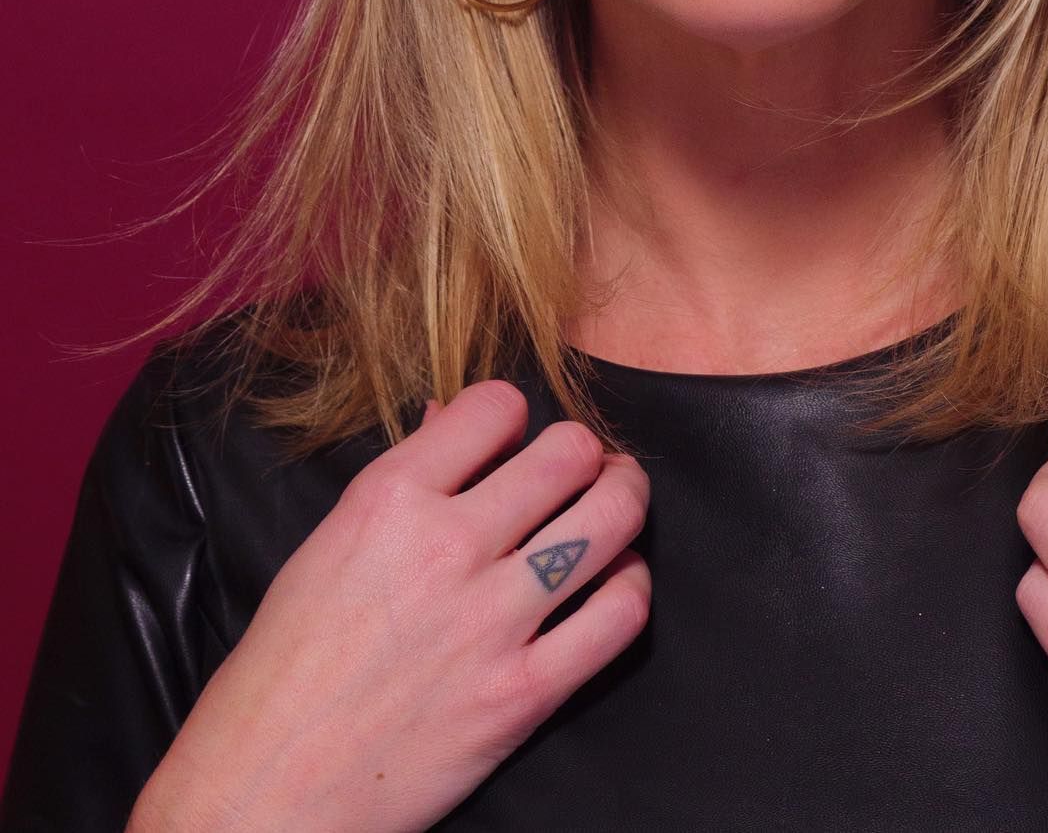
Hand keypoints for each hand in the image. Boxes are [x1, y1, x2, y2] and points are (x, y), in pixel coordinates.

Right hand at [132, 381, 651, 832]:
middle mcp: (447, 547)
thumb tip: (453, 417)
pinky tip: (615, 582)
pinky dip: (630, 586)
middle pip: (569, 453)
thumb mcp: (327, 546)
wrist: (264, 793)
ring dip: (623, 500)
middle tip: (584, 465)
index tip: (514, 437)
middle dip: (584, 451)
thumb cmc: (285, 669)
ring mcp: (491, 621)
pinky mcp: (523, 694)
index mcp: (388, 499)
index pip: (496, 406)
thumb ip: (402, 479)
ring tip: (616, 501)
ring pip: (610, 519)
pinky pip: (619, 615)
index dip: (513, 415)